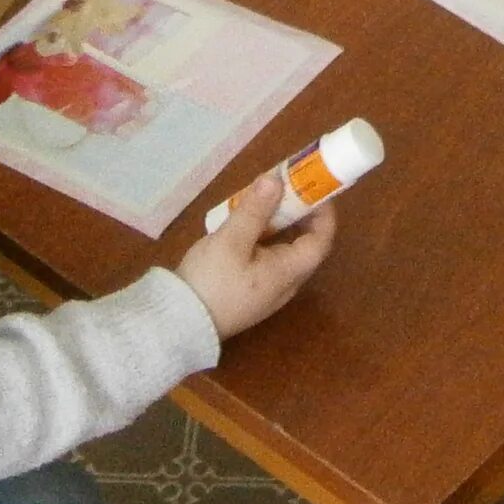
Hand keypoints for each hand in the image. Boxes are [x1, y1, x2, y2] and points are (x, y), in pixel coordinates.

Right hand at [175, 170, 337, 338]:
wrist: (180, 322)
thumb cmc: (212, 280)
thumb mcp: (231, 240)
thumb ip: (255, 210)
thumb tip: (277, 180)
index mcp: (288, 272)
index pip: (321, 240)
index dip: (323, 212)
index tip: (314, 185)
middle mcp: (285, 284)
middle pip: (305, 245)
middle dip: (300, 213)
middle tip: (286, 185)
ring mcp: (268, 291)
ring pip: (284, 252)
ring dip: (280, 224)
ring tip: (264, 198)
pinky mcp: (251, 293)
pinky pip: (268, 260)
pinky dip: (265, 238)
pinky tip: (245, 226)